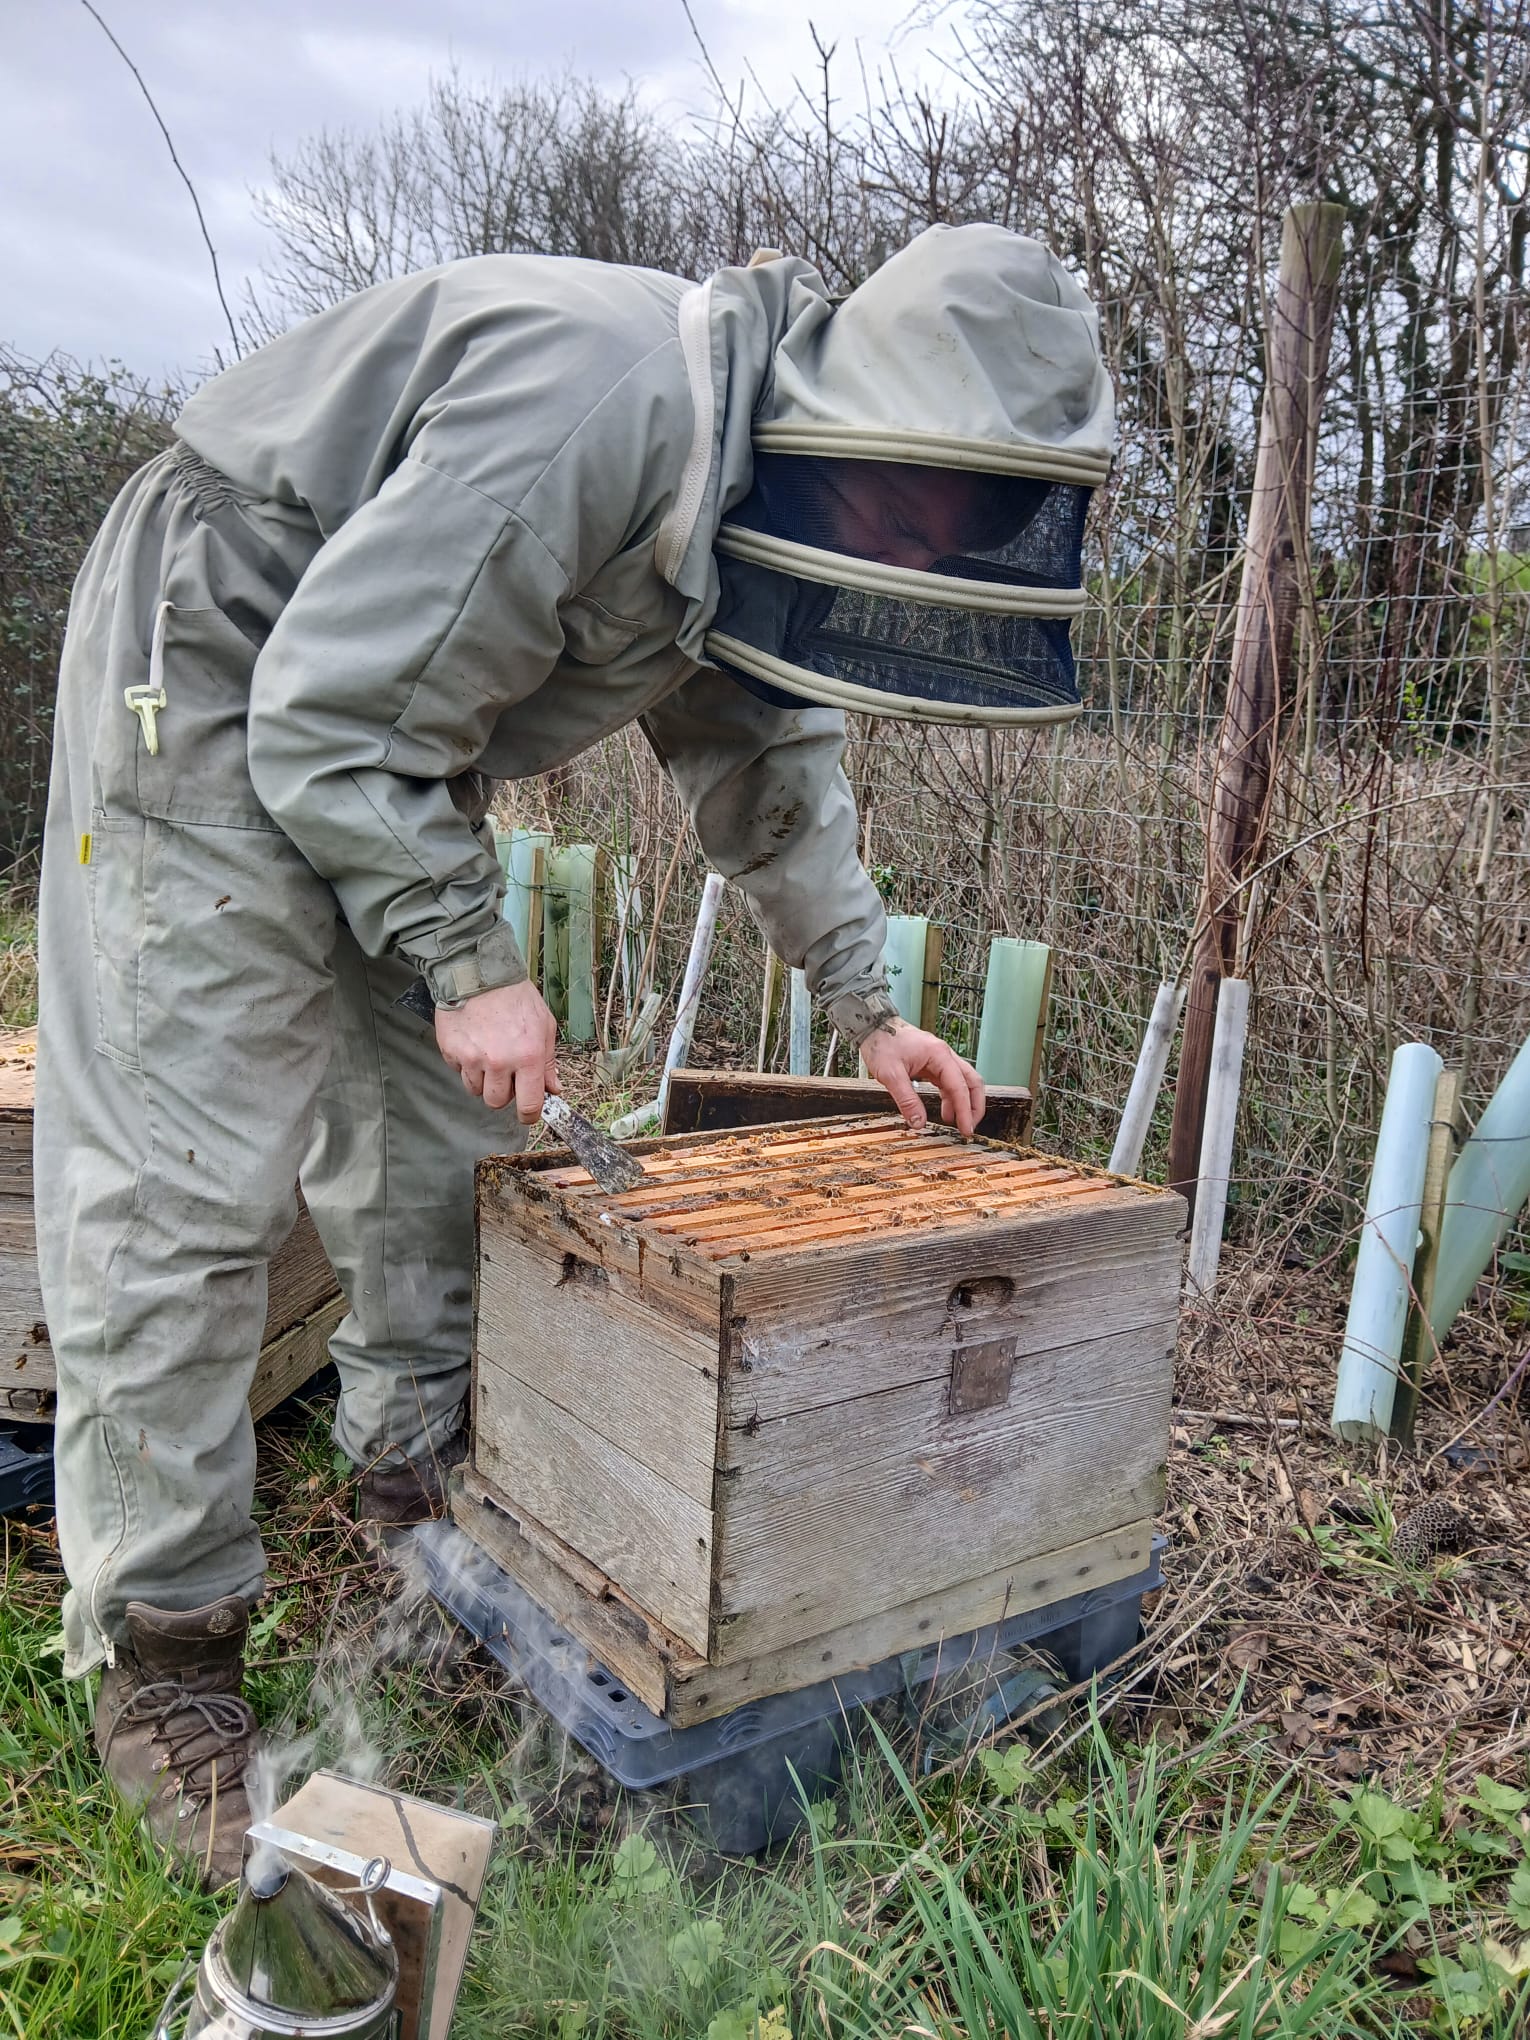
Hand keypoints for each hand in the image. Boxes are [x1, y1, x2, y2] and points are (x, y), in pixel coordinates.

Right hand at [434, 980, 559, 1121]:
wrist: (480, 973)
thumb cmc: (516, 997)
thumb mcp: (544, 1026)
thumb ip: (549, 1061)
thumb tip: (554, 1089)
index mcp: (528, 1057)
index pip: (529, 1104)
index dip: (529, 1114)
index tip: (528, 1113)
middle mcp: (500, 1062)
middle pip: (497, 1102)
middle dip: (503, 1093)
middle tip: (505, 1074)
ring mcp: (473, 1059)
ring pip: (475, 1090)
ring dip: (483, 1080)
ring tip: (487, 1056)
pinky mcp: (452, 1052)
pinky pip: (459, 1072)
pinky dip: (465, 1064)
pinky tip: (473, 1044)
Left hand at [860, 1018, 985, 1137]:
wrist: (874, 1027)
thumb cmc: (882, 1044)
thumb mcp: (890, 1074)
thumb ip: (906, 1100)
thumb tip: (918, 1123)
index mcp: (939, 1055)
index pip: (959, 1086)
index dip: (965, 1110)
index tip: (965, 1129)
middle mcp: (945, 1055)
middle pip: (971, 1082)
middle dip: (974, 1106)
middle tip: (968, 1127)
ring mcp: (940, 1059)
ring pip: (963, 1082)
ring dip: (964, 1103)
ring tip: (956, 1123)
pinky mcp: (934, 1064)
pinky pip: (949, 1082)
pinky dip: (951, 1097)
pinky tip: (945, 1111)